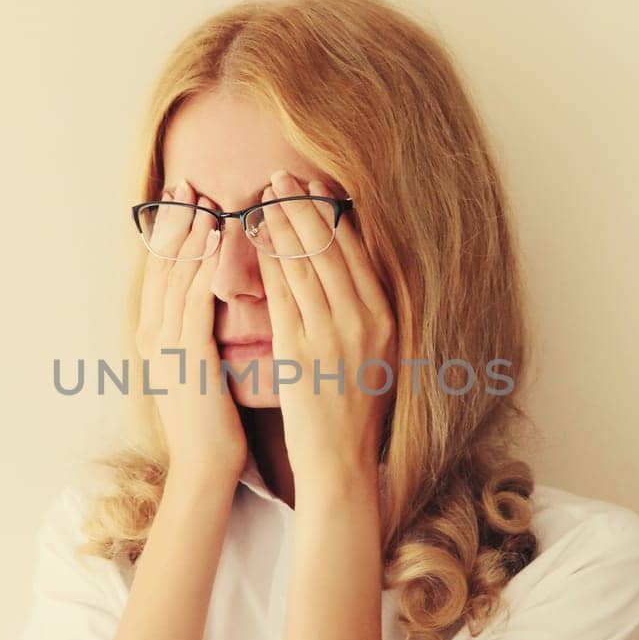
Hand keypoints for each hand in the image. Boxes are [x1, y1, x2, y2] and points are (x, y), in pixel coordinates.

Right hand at [134, 180, 247, 483]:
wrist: (205, 468)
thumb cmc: (213, 423)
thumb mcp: (200, 370)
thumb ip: (200, 335)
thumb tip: (213, 306)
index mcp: (156, 337)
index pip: (162, 273)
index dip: (171, 234)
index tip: (183, 199)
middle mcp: (154, 335)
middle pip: (162, 266)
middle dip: (175, 223)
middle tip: (186, 184)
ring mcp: (167, 346)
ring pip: (176, 277)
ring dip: (190, 235)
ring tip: (203, 200)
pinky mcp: (188, 356)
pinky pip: (195, 301)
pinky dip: (204, 266)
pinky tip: (217, 241)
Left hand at [253, 171, 396, 496]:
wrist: (341, 462)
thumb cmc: (354, 411)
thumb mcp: (376, 355)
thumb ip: (365, 313)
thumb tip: (348, 269)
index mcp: (385, 319)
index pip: (357, 252)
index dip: (331, 214)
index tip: (312, 188)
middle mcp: (363, 321)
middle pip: (330, 248)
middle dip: (303, 206)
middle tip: (280, 178)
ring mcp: (331, 336)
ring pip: (304, 264)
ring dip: (280, 225)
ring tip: (262, 198)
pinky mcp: (300, 352)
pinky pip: (281, 294)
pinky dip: (268, 262)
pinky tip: (253, 240)